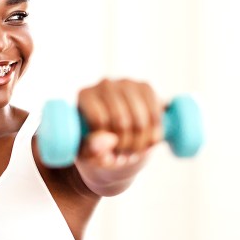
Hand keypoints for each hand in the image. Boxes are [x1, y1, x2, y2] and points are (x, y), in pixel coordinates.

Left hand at [74, 78, 162, 193]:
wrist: (116, 133)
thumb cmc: (95, 145)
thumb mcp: (87, 153)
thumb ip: (91, 150)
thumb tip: (108, 141)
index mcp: (84, 96)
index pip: (99, 120)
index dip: (106, 143)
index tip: (108, 152)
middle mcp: (104, 84)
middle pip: (121, 121)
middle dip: (125, 146)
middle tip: (123, 156)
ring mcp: (126, 83)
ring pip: (140, 121)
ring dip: (140, 144)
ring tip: (133, 152)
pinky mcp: (145, 88)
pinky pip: (155, 116)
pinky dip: (154, 135)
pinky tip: (147, 143)